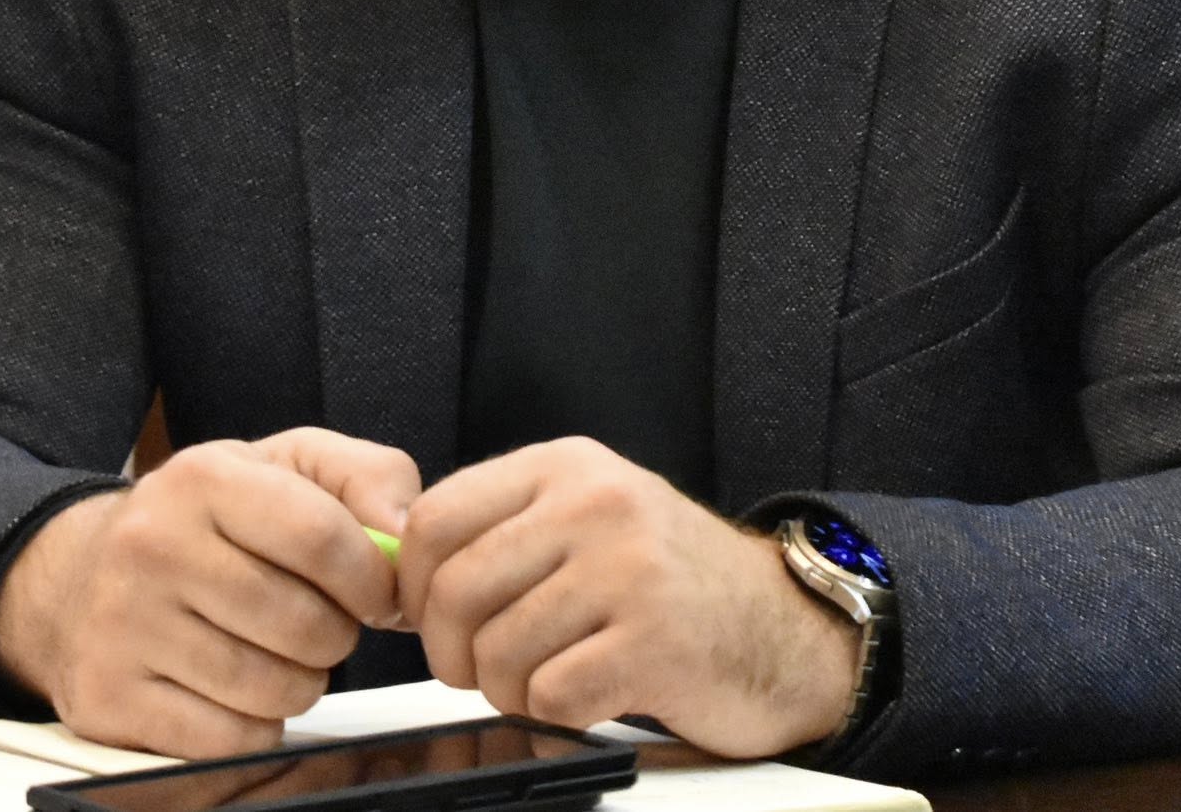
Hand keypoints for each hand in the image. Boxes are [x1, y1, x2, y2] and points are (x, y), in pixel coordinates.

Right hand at [0, 428, 419, 756]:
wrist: (82, 572)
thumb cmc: (210, 519)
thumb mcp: (288, 465)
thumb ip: (367, 477)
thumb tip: (407, 536)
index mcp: (204, 478)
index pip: (321, 536)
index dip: (372, 577)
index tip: (379, 593)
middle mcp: (152, 546)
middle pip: (303, 623)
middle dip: (337, 634)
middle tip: (320, 622)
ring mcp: (123, 626)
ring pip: (271, 688)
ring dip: (301, 682)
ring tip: (279, 651)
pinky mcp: (107, 698)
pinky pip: (228, 739)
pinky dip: (255, 725)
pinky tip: (238, 687)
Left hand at [396, 437, 857, 756]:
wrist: (781, 626)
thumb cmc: (670, 579)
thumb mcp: (589, 515)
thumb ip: (506, 526)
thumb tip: (399, 569)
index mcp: (567, 466)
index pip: (436, 519)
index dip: (415, 586)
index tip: (432, 617)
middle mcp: (596, 504)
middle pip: (455, 592)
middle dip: (452, 653)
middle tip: (482, 668)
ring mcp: (628, 570)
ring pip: (497, 654)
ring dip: (509, 690)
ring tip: (550, 677)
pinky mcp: (655, 643)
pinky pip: (551, 697)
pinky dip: (556, 714)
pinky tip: (591, 693)